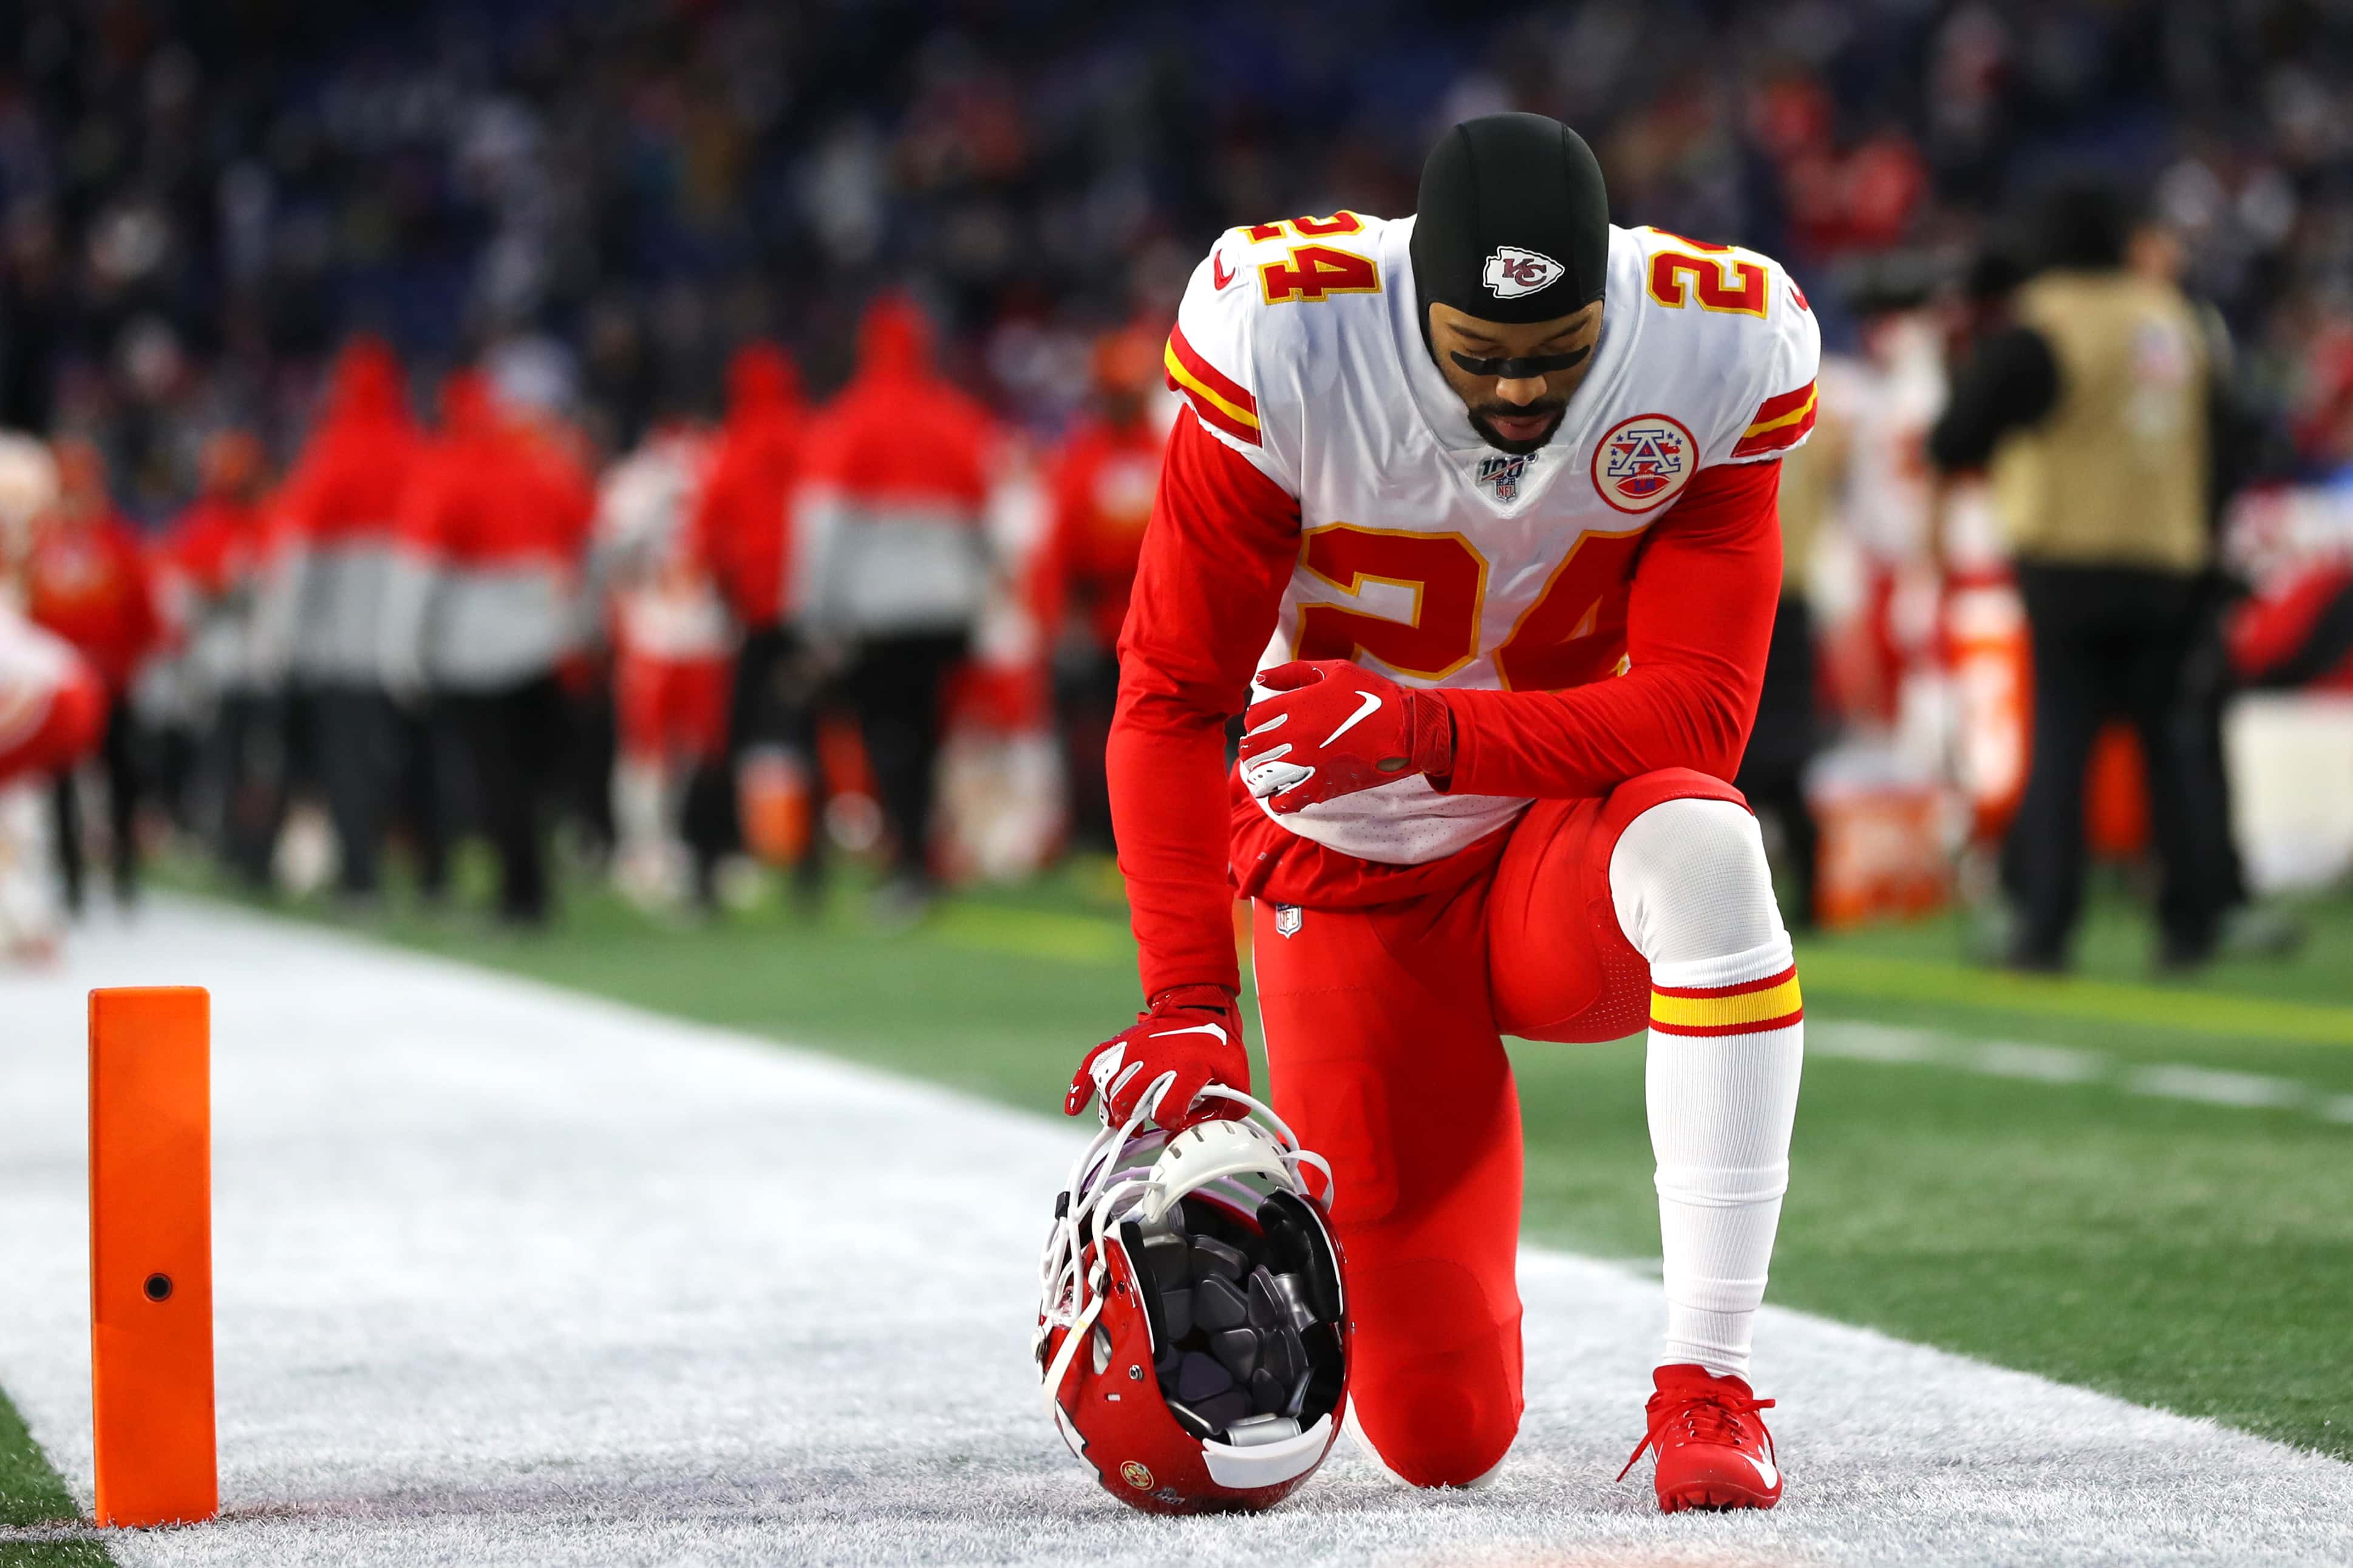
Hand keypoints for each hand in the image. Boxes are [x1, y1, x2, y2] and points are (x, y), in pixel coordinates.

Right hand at [1066, 985, 1248, 1130]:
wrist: (1198, 1007)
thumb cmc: (1216, 1045)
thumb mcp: (1237, 1076)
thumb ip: (1228, 1109)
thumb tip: (1198, 1130)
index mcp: (1185, 1070)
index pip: (1165, 1112)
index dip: (1170, 1123)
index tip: (1176, 1120)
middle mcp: (1154, 1061)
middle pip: (1128, 1104)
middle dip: (1134, 1121)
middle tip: (1142, 1125)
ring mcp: (1132, 1051)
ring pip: (1108, 1090)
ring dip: (1113, 1111)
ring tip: (1124, 1118)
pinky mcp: (1119, 1045)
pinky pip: (1091, 1065)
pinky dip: (1079, 1088)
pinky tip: (1073, 1107)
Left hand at [1237, 659, 1452, 813]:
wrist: (1407, 728)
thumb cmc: (1372, 694)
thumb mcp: (1334, 671)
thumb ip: (1293, 673)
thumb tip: (1259, 678)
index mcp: (1298, 705)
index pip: (1254, 718)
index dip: (1254, 722)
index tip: (1263, 726)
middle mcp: (1297, 735)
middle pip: (1254, 748)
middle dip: (1252, 749)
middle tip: (1260, 751)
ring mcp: (1308, 763)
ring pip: (1264, 776)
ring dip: (1260, 775)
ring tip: (1266, 773)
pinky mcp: (1322, 786)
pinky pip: (1286, 800)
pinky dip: (1278, 799)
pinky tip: (1280, 794)